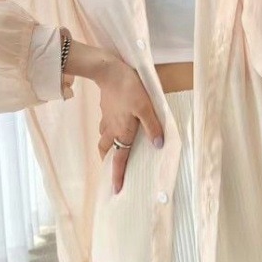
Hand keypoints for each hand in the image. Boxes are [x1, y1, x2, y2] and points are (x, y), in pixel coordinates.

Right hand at [93, 55, 163, 193]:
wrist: (109, 71)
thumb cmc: (130, 89)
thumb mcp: (146, 107)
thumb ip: (152, 126)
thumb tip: (158, 145)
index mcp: (122, 132)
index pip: (119, 159)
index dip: (117, 175)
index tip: (116, 190)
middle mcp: (112, 129)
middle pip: (106, 150)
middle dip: (107, 161)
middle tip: (111, 168)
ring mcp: (106, 119)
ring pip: (104, 138)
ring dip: (107, 146)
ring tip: (114, 149)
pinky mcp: (105, 109)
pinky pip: (105, 126)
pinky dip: (108, 131)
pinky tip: (115, 125)